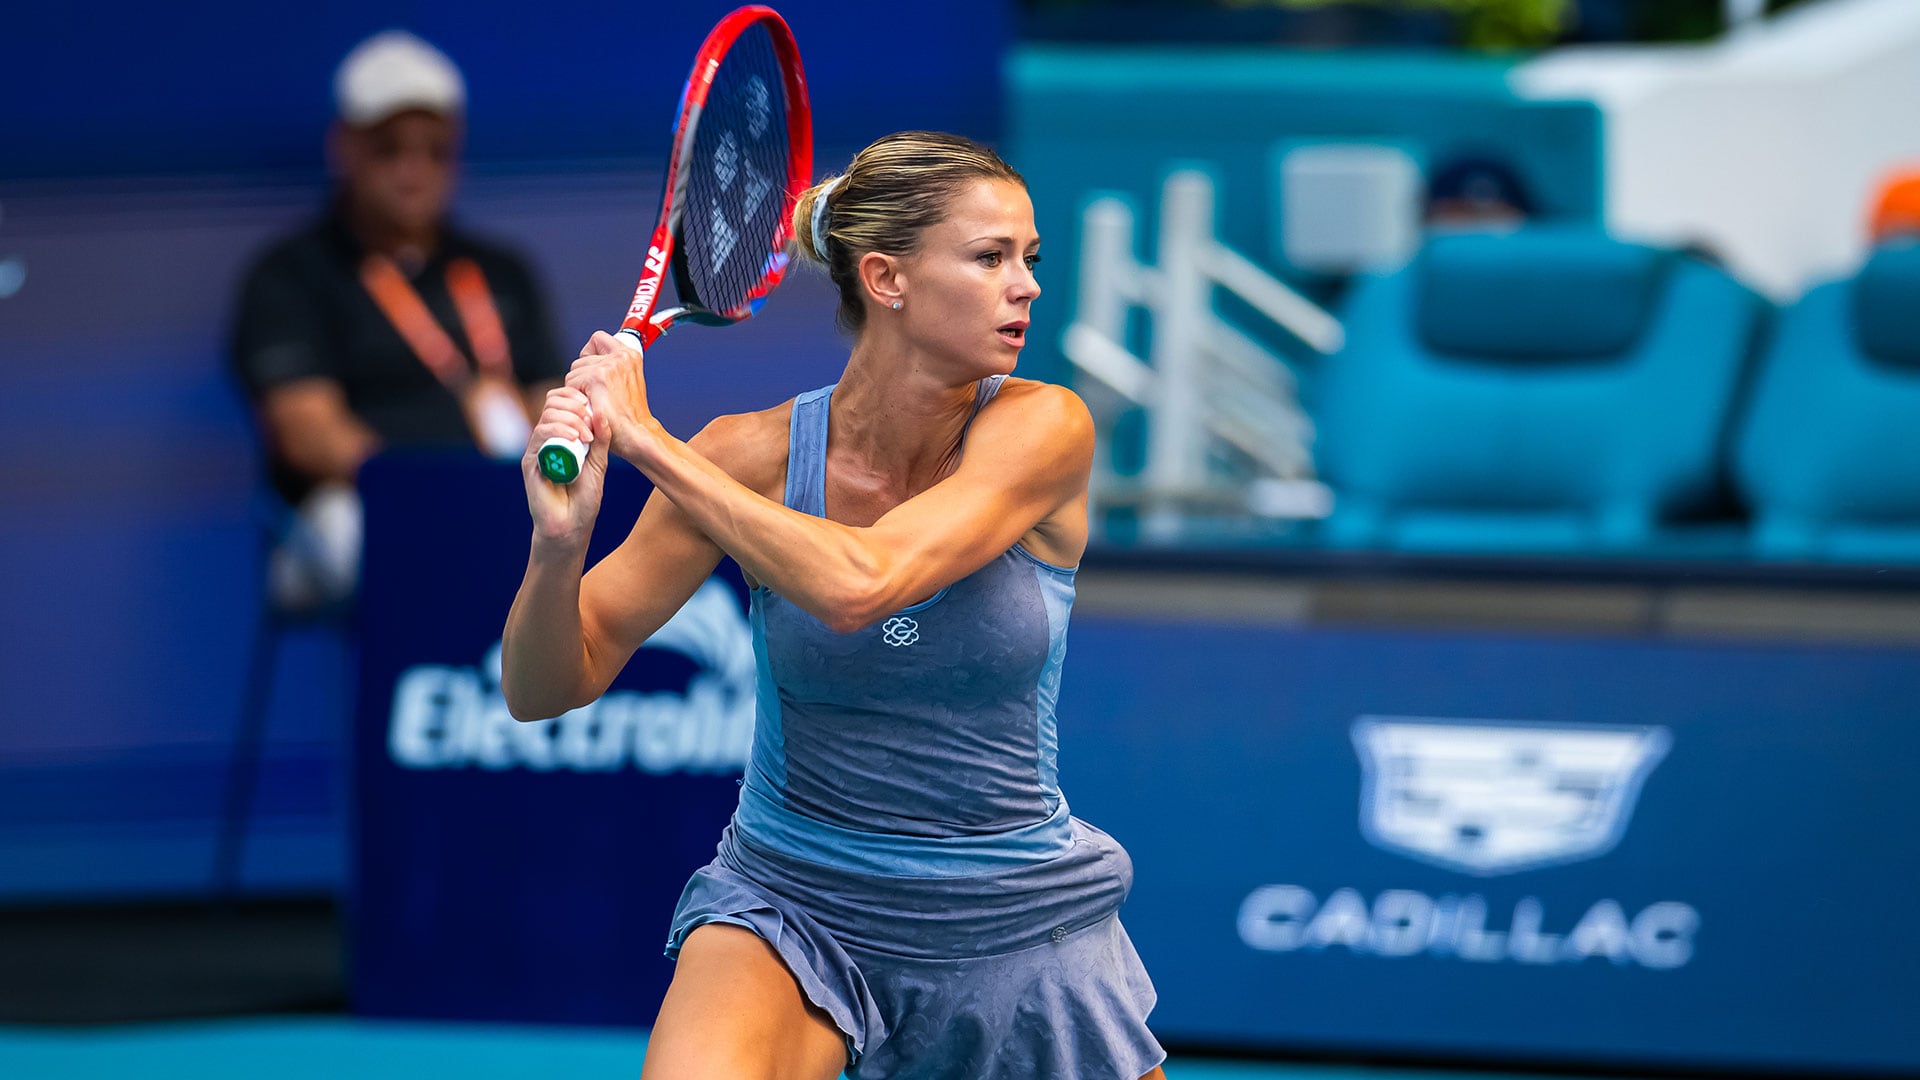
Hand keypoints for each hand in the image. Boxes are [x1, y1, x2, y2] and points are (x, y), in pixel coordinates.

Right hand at [522, 384, 608, 545]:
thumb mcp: (599, 464)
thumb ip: (601, 440)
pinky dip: (557, 431)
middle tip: (590, 421)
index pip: (564, 403)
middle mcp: (549, 438)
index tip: (594, 406)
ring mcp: (538, 448)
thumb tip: (602, 413)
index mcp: (564, 435)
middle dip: (574, 405)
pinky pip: (539, 435)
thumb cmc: (585, 497)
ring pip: (547, 416)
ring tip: (586, 436)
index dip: (576, 397)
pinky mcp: (530, 461)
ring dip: (570, 419)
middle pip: (553, 403)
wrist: (571, 524)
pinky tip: (574, 439)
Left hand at [563, 330, 655, 462]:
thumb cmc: (630, 417)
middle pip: (581, 359)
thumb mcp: (627, 384)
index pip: (597, 339)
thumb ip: (613, 370)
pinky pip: (571, 383)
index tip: (592, 373)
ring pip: (574, 371)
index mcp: (630, 355)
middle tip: (595, 398)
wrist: (637, 435)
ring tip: (593, 404)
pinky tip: (589, 408)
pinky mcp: (597, 378)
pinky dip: (576, 398)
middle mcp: (621, 356)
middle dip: (582, 378)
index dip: (590, 354)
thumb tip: (590, 363)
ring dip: (578, 389)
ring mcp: (608, 366)